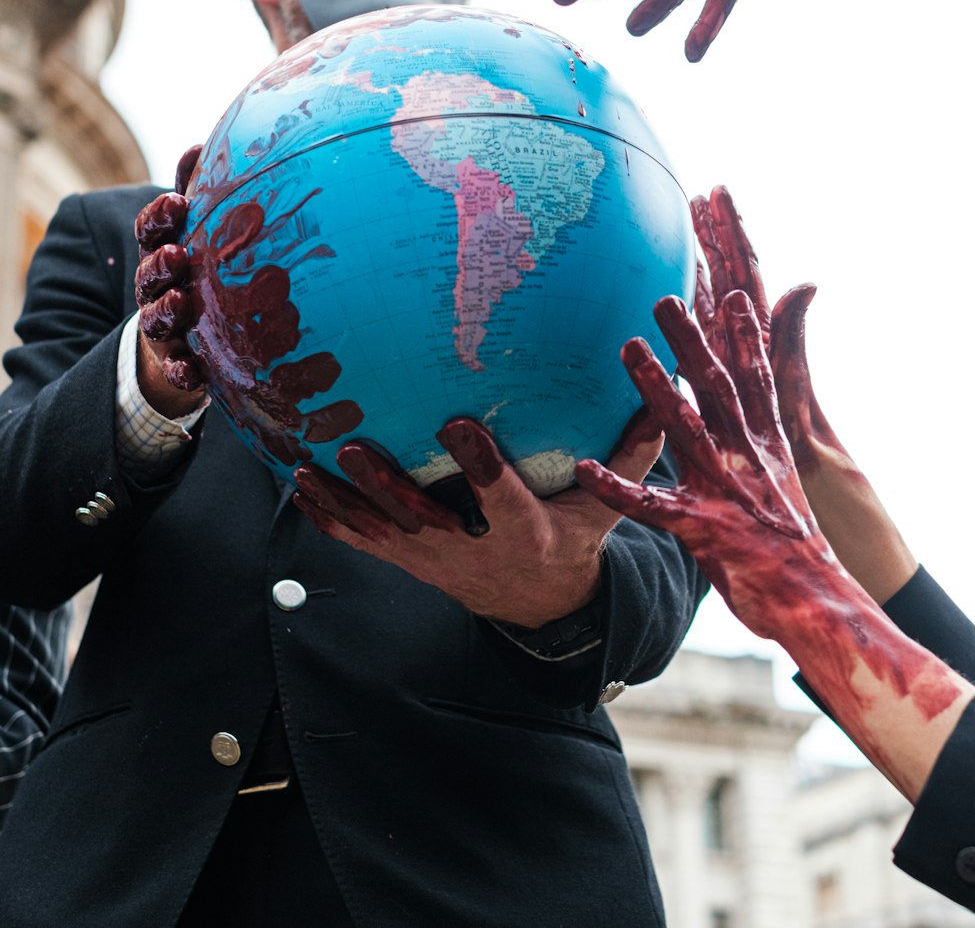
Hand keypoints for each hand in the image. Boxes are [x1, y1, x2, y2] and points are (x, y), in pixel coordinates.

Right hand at [133, 144, 204, 409]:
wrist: (189, 336)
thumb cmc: (198, 269)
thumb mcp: (199, 228)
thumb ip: (199, 192)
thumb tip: (199, 143)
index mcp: (161, 250)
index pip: (151, 230)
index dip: (160, 217)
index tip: (178, 203)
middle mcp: (157, 287)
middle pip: (149, 274)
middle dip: (159, 263)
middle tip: (176, 254)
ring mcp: (165, 326)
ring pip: (158, 318)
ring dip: (167, 310)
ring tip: (181, 301)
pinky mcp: (179, 362)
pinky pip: (177, 370)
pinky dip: (182, 371)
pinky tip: (194, 371)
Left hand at [292, 412, 662, 627]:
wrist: (536, 601)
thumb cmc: (573, 537)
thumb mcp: (606, 506)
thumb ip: (631, 453)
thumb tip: (660, 389)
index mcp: (525, 534)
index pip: (500, 502)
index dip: (480, 469)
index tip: (461, 424)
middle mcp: (471, 552)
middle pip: (423, 523)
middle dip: (389, 490)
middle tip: (359, 447)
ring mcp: (431, 560)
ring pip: (381, 534)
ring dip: (346, 501)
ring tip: (313, 461)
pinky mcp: (406, 561)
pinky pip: (360, 541)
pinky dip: (328, 515)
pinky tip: (299, 479)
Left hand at [577, 295, 973, 804]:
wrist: (811, 602)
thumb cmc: (788, 543)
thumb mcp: (782, 479)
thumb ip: (760, 435)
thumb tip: (755, 403)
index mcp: (766, 445)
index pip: (756, 380)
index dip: (744, 335)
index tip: (729, 292)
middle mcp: (748, 459)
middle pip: (718, 388)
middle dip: (693, 341)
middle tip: (664, 297)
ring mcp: (725, 492)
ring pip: (685, 429)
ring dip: (657, 388)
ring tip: (627, 348)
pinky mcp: (703, 529)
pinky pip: (650, 506)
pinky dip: (618, 487)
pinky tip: (585, 469)